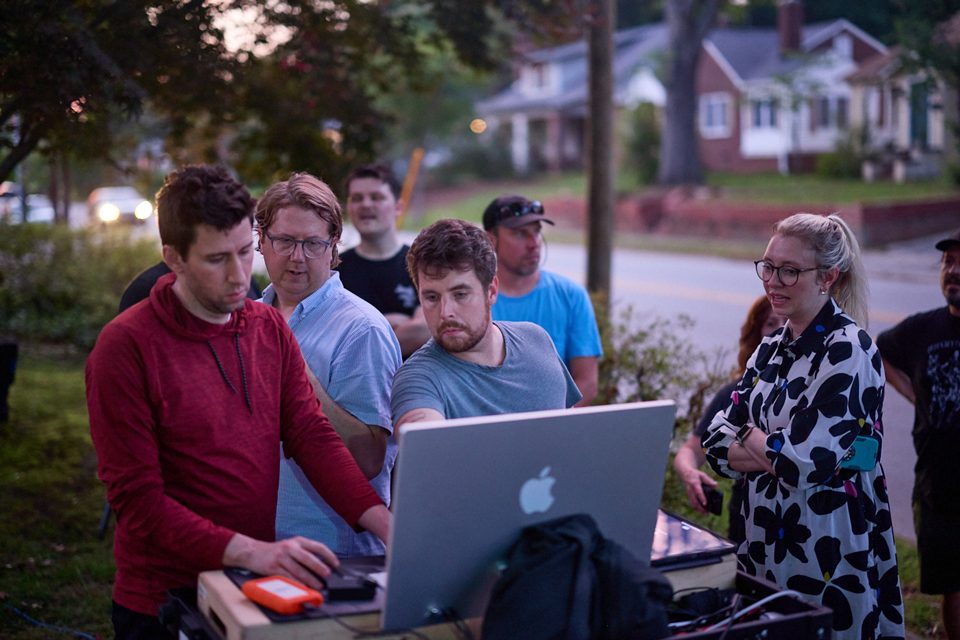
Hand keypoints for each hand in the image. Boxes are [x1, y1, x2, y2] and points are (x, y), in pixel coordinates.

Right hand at [223, 534, 338, 590]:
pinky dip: (296, 583)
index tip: (336, 563)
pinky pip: (287, 577)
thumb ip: (305, 553)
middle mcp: (290, 547)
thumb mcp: (291, 546)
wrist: (253, 552)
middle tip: (328, 575)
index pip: (317, 546)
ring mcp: (281, 557)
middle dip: (320, 567)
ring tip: (318, 585)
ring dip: (310, 579)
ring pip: (298, 570)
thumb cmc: (276, 551)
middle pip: (308, 558)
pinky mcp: (273, 568)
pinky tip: (303, 588)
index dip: (328, 555)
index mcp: (298, 541)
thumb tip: (323, 565)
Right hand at [681, 468, 717, 514]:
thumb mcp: (702, 475)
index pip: (698, 492)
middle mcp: (690, 490)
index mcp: (694, 484)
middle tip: (707, 513)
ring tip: (706, 514)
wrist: (684, 473)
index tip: (705, 504)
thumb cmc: (695, 474)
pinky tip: (702, 511)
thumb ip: (709, 480)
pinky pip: (692, 503)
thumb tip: (716, 485)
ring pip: (693, 503)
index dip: (702, 498)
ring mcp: (689, 493)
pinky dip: (697, 508)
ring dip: (699, 509)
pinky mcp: (689, 496)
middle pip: (694, 501)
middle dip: (700, 508)